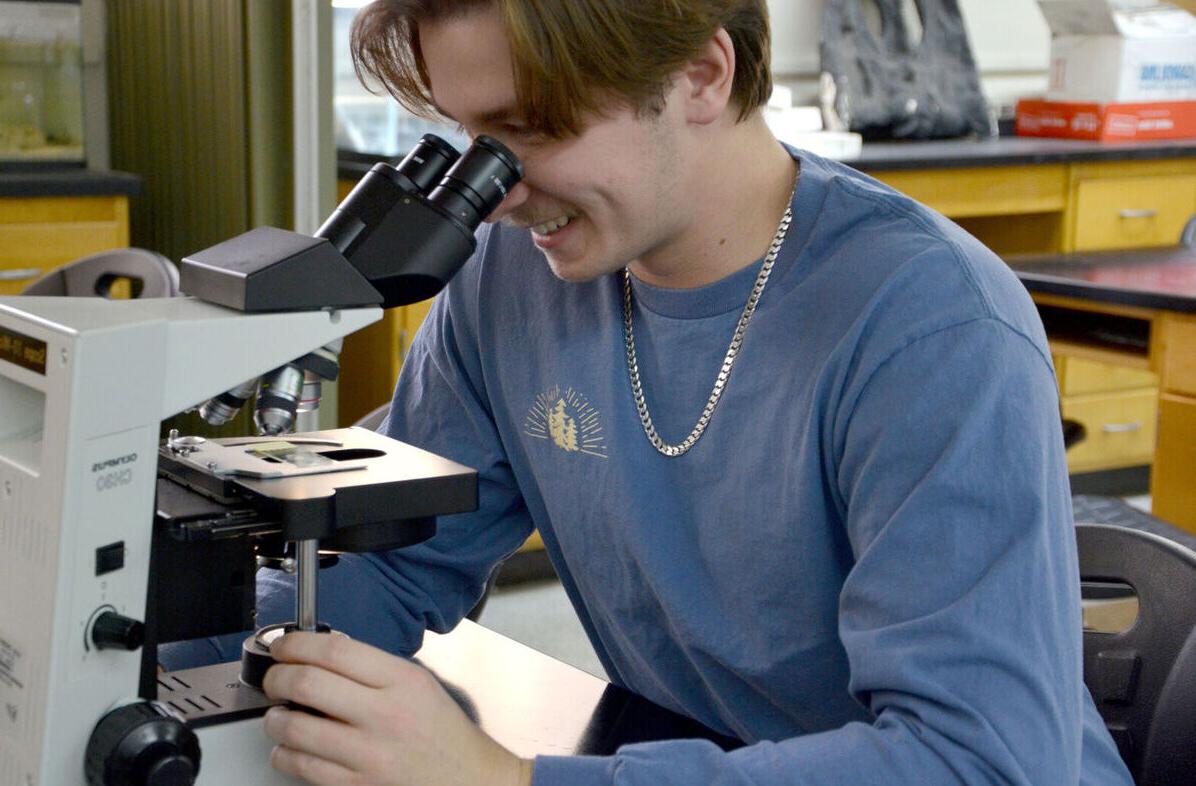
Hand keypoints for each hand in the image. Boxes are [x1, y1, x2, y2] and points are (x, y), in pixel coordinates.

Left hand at [261, 631, 533, 785]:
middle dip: (276, 678)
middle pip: (307, 683)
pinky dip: (285, 754)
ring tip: (276, 716)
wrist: (471, 781)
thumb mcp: (419, 685)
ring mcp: (370, 754)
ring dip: (274, 719)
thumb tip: (322, 656)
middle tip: (274, 679)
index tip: (284, 647)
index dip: (297, 644)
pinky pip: (302, 767)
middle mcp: (385, 714)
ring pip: (295, 728)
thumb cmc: (444, 735)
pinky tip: (289, 748)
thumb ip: (375, 669)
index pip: (335, 650)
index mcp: (402, 681)